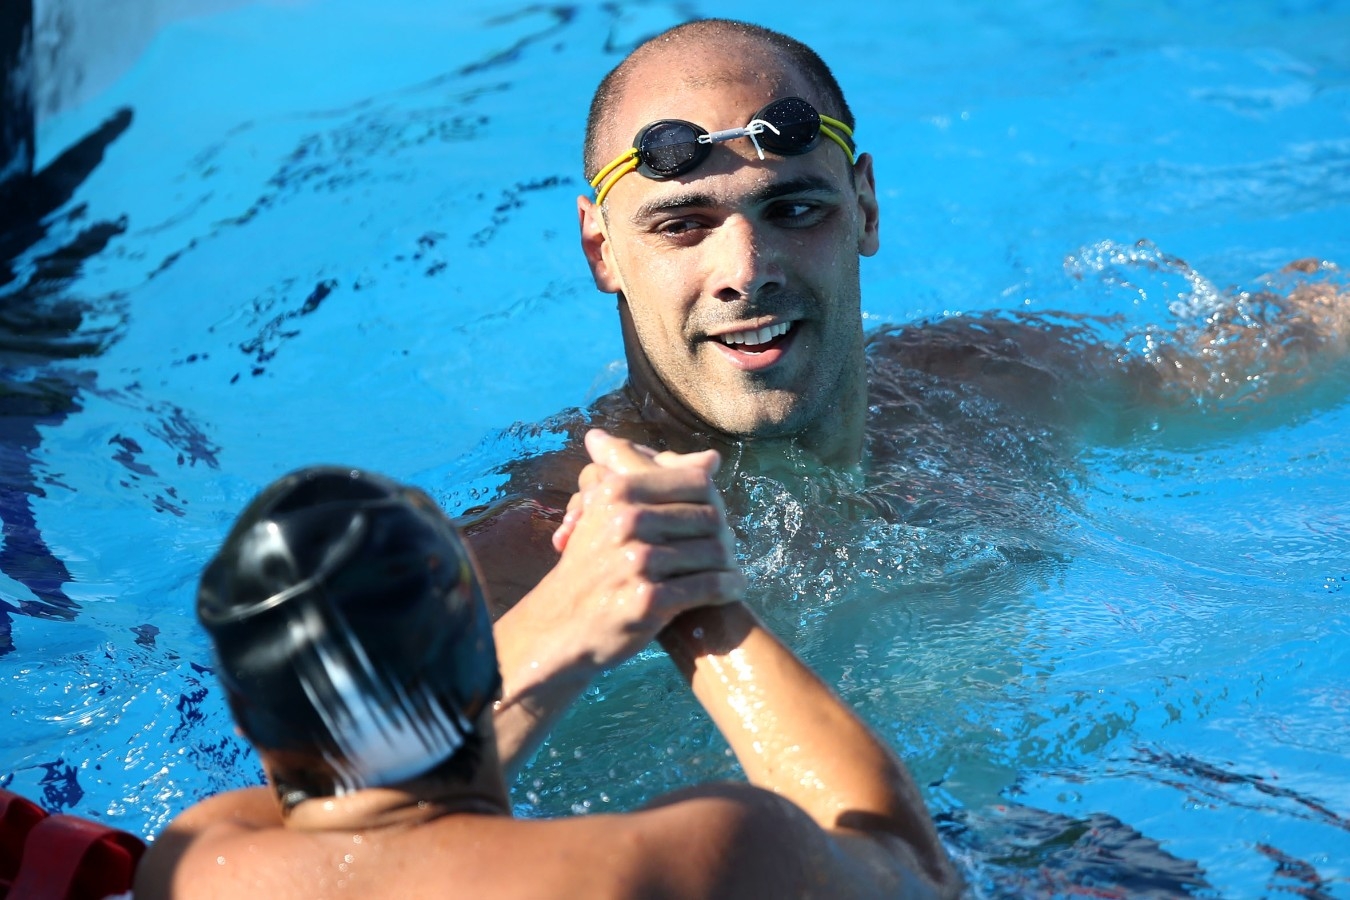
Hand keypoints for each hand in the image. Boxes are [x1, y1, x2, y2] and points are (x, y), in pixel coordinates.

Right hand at [491, 429, 743, 774]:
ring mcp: (636, 560)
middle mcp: (626, 520)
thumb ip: (660, 482)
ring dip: (728, 564)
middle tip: (724, 550)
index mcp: (618, 490)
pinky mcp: (647, 600)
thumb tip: (713, 457)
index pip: (696, 481)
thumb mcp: (611, 512)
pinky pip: (709, 586)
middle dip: (723, 535)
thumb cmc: (593, 565)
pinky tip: (729, 590)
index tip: (710, 518)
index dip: (712, 499)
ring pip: (715, 551)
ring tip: (727, 570)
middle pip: (711, 516)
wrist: (560, 625)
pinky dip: (727, 588)